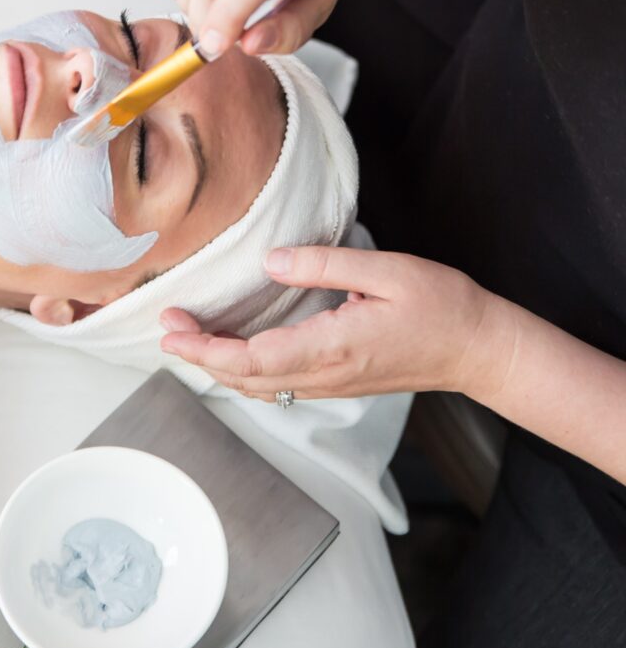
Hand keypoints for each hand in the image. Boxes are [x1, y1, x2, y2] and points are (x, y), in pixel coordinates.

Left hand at [159, 246, 515, 403]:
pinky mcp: (338, 383)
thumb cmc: (442, 306)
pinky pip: (278, 385)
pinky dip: (244, 372)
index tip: (173, 329)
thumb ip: (324, 265)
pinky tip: (232, 354)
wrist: (480, 349)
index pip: (251, 359)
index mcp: (332, 347)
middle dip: (199, 356)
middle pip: (245, 378)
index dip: (205, 348)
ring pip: (259, 386)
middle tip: (166, 328)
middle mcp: (325, 375)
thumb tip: (270, 261)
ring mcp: (331, 384)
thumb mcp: (386, 271)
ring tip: (187, 339)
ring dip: (218, 366)